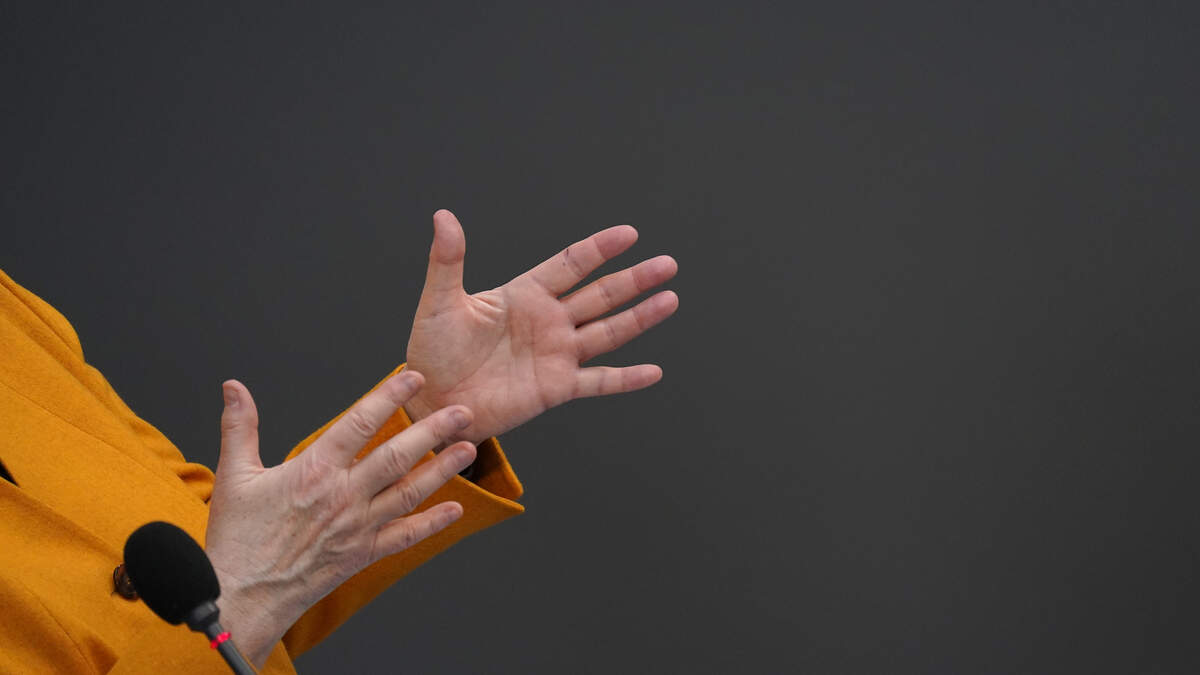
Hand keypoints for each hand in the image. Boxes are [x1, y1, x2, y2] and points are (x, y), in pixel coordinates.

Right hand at [205, 371, 474, 666]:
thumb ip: (240, 427)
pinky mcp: (362, 554)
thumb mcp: (233, 476)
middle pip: (396, 455)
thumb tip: (234, 388)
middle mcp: (342, 496)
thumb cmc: (236, 539)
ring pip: (408, 492)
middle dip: (433, 430)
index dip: (388, 397)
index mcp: (313, 470)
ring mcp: (356, 526)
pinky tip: (455, 509)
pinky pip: (404, 536)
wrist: (241, 597)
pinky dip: (432, 523)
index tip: (414, 379)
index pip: (359, 423)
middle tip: (462, 411)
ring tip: (469, 449)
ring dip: (442, 470)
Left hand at [404, 209, 678, 442]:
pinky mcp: (556, 387)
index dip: (599, 249)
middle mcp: (548, 322)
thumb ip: (448, 260)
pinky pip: (598, 380)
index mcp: (524, 295)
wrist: (432, 401)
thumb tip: (443, 215)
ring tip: (670, 300)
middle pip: (600, 295)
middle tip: (667, 264)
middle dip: (634, 280)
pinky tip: (653, 371)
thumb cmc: (432, 351)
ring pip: (608, 331)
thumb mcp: (440, 302)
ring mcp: (556, 355)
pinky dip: (626, 378)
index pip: (570, 265)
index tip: (629, 234)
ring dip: (639, 317)